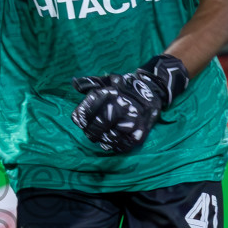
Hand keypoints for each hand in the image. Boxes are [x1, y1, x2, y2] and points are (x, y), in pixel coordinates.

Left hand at [71, 54, 188, 153]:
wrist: (153, 91)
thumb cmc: (125, 87)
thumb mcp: (108, 80)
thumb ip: (90, 83)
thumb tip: (74, 84)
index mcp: (110, 93)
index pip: (88, 110)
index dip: (80, 118)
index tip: (79, 121)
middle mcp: (121, 106)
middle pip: (98, 125)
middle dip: (91, 131)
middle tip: (90, 133)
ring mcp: (131, 120)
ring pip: (110, 137)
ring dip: (102, 140)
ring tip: (101, 138)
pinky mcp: (140, 133)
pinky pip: (123, 145)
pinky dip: (115, 146)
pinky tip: (112, 142)